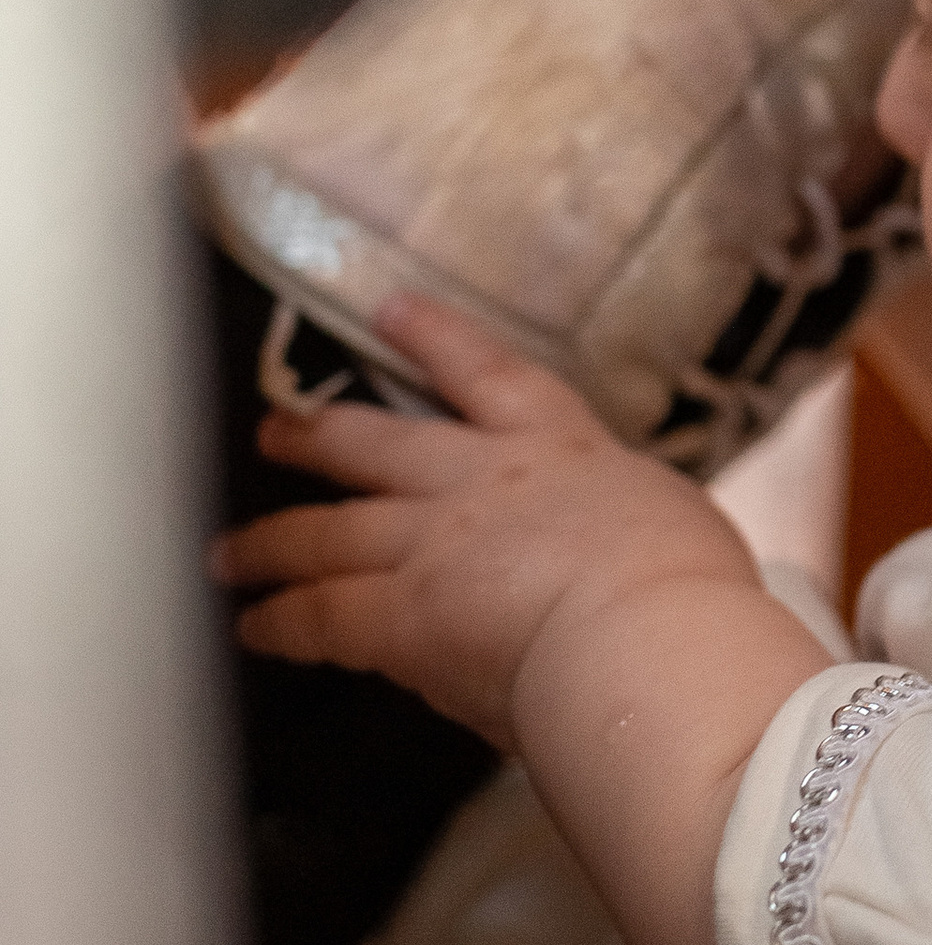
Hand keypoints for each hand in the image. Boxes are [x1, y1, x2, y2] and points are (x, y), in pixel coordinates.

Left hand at [209, 292, 756, 746]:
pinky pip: (322, 616)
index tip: (394, 311)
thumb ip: (628, 523)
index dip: (436, 337)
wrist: (644, 633)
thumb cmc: (685, 587)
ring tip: (232, 552)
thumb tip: (626, 550)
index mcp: (559, 451)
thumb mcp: (674, 522)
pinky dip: (282, 623)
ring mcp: (434, 545)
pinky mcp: (403, 616)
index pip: (490, 376)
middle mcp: (482, 484)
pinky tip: (257, 629)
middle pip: (377, 446)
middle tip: (277, 430)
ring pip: (330, 531)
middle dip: (320, 436)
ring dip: (273, 541)